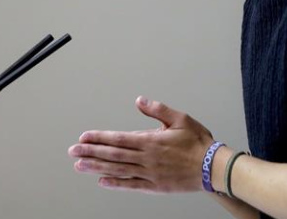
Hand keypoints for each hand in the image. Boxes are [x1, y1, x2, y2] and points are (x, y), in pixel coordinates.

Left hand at [68, 96, 214, 193]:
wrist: (213, 167)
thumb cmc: (198, 142)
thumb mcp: (180, 118)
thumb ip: (158, 110)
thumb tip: (140, 100)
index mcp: (151, 141)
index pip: (118, 138)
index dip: (99, 138)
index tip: (84, 137)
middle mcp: (146, 158)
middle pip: (113, 155)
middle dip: (91, 152)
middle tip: (73, 150)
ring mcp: (149, 173)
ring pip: (118, 170)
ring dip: (97, 167)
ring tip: (80, 165)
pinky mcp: (154, 185)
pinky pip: (130, 184)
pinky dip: (115, 183)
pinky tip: (101, 180)